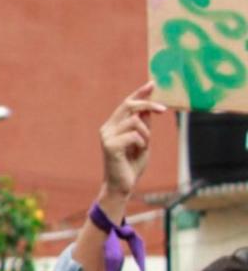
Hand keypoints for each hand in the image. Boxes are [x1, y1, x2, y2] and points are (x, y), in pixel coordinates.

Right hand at [97, 82, 167, 204]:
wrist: (122, 186)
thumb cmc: (131, 165)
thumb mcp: (142, 141)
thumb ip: (143, 125)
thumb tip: (148, 108)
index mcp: (113, 126)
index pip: (126, 104)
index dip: (139, 93)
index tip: (152, 84)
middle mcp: (107, 128)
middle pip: (129, 106)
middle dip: (148, 105)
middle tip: (163, 110)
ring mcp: (107, 136)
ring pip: (135, 121)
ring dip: (146, 133)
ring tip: (144, 146)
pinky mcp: (110, 146)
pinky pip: (134, 135)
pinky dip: (142, 143)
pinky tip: (137, 152)